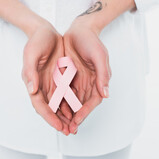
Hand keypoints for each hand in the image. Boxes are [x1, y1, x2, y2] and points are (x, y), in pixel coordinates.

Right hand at [21, 21, 73, 134]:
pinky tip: (79, 110)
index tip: (59, 126)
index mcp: (33, 82)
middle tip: (70, 131)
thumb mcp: (31, 54)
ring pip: (59, 104)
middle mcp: (42, 86)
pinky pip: (66, 94)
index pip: (40, 105)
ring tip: (75, 126)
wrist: (46, 30)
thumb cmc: (36, 41)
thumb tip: (32, 90)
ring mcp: (51, 82)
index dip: (49, 117)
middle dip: (59, 121)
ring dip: (66, 115)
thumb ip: (30, 72)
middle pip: (50, 108)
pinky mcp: (60, 78)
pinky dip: (71, 103)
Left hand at [63, 16, 111, 133]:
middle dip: (76, 117)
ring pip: (72, 100)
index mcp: (98, 80)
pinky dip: (60, 100)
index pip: (93, 101)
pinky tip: (53, 109)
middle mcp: (89, 82)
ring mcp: (79, 79)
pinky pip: (64, 91)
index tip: (77, 121)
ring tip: (60, 124)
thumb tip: (106, 94)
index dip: (85, 112)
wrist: (79, 28)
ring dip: (67, 113)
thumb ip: (103, 75)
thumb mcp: (99, 56)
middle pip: (82, 104)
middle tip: (68, 129)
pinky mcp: (69, 76)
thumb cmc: (91, 41)